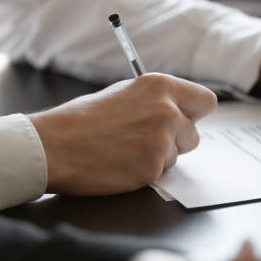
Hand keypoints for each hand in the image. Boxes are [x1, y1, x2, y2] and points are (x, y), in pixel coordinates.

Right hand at [29, 73, 216, 195]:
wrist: (55, 145)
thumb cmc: (81, 119)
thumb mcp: (123, 94)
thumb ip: (155, 101)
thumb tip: (175, 111)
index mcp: (160, 86)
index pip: (205, 102)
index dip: (193, 114)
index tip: (184, 120)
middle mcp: (168, 111)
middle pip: (194, 134)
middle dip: (175, 141)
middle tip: (143, 141)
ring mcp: (162, 141)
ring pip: (176, 156)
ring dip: (157, 158)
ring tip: (124, 151)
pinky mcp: (153, 168)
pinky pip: (160, 174)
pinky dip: (144, 173)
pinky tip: (120, 164)